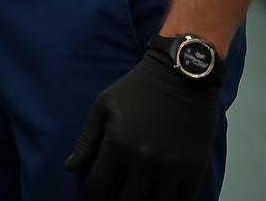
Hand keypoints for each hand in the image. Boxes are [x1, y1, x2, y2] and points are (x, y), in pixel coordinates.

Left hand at [64, 50, 220, 199]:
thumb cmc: (136, 88)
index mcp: (119, 144)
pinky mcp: (195, 169)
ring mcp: (172, 168)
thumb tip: (70, 168)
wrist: (180, 76)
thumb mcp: (104, 105)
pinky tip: (162, 192)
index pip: (99, 186)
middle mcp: (145, 161)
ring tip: (140, 189)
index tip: (99, 180)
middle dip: (117, 196)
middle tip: (119, 185)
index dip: (95, 186)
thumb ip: (87, 139)